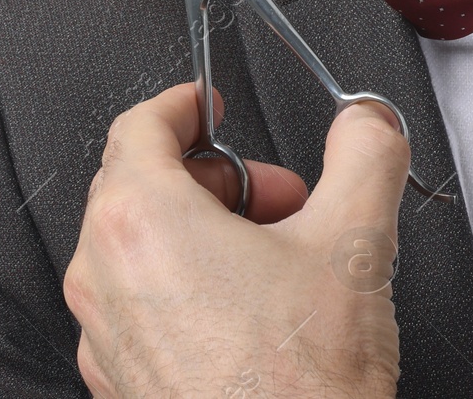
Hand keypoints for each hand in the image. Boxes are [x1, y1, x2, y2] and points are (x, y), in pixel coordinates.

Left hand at [64, 82, 410, 398]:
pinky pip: (144, 306)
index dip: (184, 102)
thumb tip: (366, 123)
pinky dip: (192, 286)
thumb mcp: (355, 237)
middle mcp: (105, 280)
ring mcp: (107, 341)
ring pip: (142, 248)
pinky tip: (258, 311)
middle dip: (219, 176)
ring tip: (277, 258)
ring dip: (207, 231)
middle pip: (140, 185)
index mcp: (141, 224)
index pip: (140, 126)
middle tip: (278, 196)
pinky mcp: (123, 386)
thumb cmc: (301, 386)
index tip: (210, 103)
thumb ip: (366, 149)